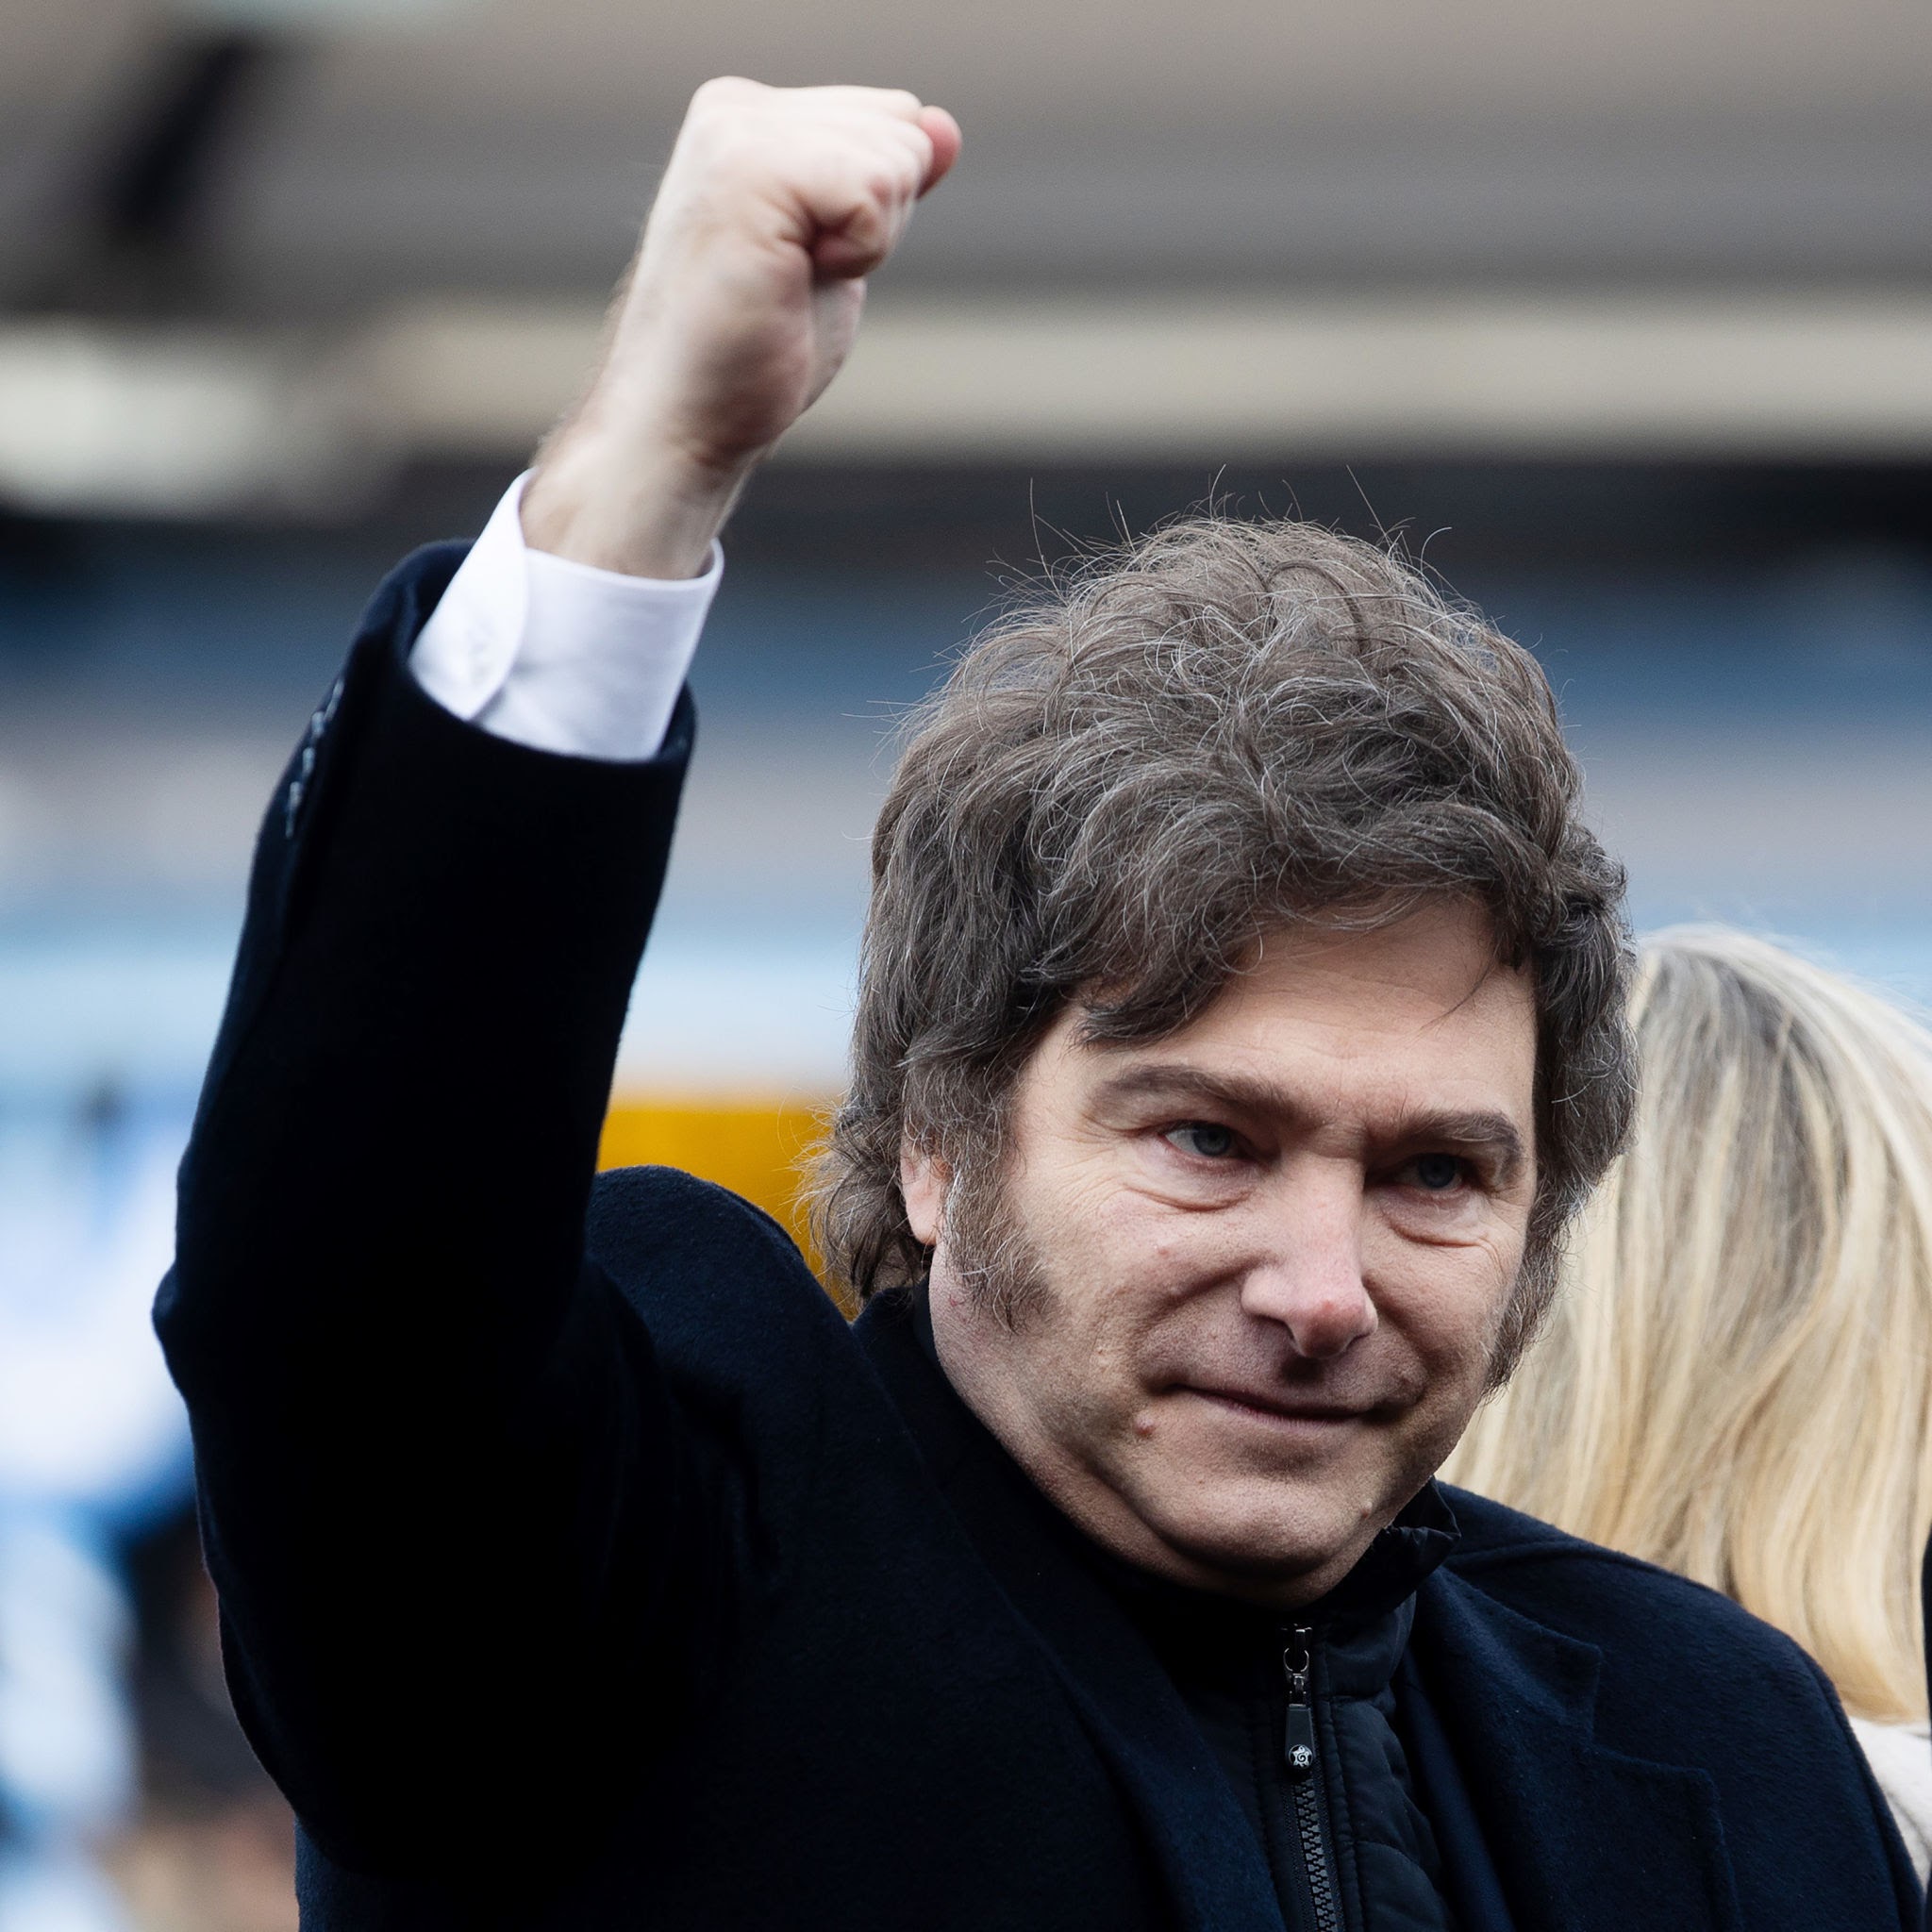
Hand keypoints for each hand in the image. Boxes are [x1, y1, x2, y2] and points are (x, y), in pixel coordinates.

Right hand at [523, 78, 961, 577]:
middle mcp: (736, 108)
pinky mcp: (751, 170)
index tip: (805, 260)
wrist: (685, 419)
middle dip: (881, 220)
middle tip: (797, 277)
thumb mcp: (840, 253)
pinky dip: (861, 254)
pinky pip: (876, 189)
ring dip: (868, 243)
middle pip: (902, 126)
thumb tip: (945, 126)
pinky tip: (790, 279)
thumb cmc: (753, 353)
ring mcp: (737, 133)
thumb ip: (885, 182)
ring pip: (897, 156)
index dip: (881, 208)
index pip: (892, 116)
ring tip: (787, 280)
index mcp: (749, 115)